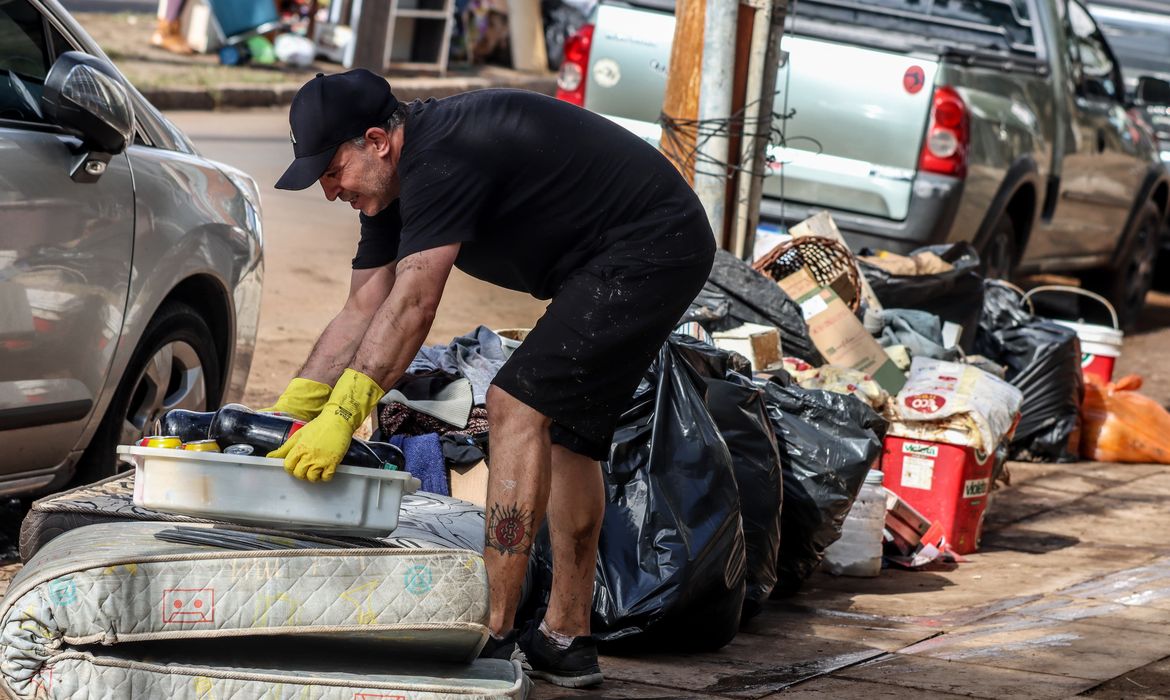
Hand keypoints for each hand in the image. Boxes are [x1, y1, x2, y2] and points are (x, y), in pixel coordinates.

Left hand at [267, 369, 383, 481]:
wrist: (337, 420)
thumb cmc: (318, 426)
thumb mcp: (298, 435)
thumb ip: (284, 449)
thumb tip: (269, 457)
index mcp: (299, 448)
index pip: (288, 466)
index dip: (290, 467)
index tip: (295, 465)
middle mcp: (309, 456)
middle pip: (299, 474)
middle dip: (301, 473)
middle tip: (306, 467)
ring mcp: (321, 460)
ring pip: (312, 478)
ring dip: (313, 476)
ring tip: (315, 469)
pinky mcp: (333, 462)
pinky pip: (326, 478)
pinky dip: (325, 477)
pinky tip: (325, 470)